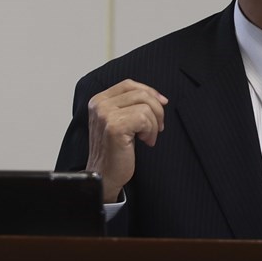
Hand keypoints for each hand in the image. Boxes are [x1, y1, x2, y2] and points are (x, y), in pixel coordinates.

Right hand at [85, 79, 167, 202]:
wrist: (104, 176)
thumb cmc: (115, 150)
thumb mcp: (120, 121)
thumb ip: (131, 105)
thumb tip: (160, 97)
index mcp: (99, 101)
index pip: (129, 84)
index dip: (149, 91)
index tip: (162, 103)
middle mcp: (99, 105)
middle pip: (141, 93)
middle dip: (157, 110)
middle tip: (157, 128)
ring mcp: (105, 114)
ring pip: (146, 105)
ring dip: (154, 124)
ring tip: (147, 137)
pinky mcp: (115, 126)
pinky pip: (145, 118)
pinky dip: (150, 131)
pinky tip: (145, 141)